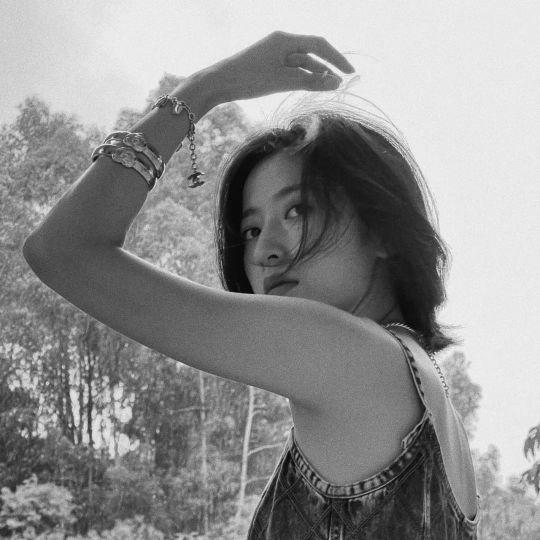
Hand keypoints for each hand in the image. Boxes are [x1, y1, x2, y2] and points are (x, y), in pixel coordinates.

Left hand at [200, 31, 354, 102]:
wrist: (219, 83)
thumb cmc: (249, 79)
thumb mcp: (282, 81)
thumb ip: (310, 82)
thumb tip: (335, 83)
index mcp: (285, 40)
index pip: (319, 45)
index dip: (337, 58)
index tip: (350, 73)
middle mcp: (281, 43)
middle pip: (311, 54)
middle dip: (327, 69)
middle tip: (340, 85)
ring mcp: (273, 54)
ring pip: (301, 64)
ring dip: (315, 75)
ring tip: (328, 89)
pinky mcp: (267, 66)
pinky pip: (290, 70)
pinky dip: (301, 78)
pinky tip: (309, 88)